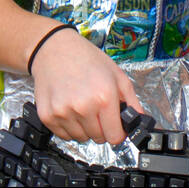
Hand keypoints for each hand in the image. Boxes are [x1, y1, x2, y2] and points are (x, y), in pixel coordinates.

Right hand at [31, 26, 144, 145]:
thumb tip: (140, 122)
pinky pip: (63, 136)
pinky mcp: (47, 116)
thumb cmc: (85, 58)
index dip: (117, 132)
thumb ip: (133, 101)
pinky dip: (68, 127)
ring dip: (84, 128)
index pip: (115, 137)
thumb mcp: (117, 75)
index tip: (115, 125)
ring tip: (81, 106)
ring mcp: (63, 113)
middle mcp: (83, 107)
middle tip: (96, 108)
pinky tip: (69, 108)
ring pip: (81, 138)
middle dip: (101, 128)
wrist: (54, 48)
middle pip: (98, 139)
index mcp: (104, 96)